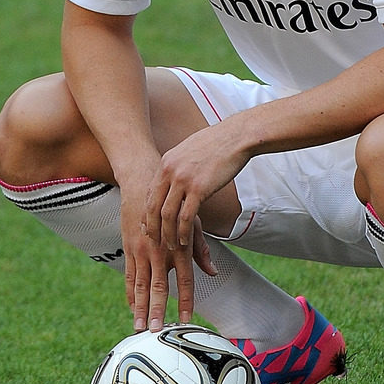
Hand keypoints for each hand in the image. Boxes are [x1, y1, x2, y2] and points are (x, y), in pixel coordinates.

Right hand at [122, 193, 217, 333]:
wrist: (143, 184)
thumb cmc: (174, 205)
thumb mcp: (192, 222)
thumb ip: (201, 250)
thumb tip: (213, 272)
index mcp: (178, 245)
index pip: (185, 279)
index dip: (186, 300)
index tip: (187, 319)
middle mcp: (160, 251)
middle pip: (159, 287)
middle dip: (159, 310)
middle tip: (158, 331)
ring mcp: (142, 251)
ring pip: (141, 286)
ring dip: (141, 308)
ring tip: (140, 327)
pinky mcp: (129, 249)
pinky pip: (129, 276)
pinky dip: (130, 294)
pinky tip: (132, 309)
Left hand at [146, 123, 249, 252]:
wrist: (236, 136)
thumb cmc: (217, 142)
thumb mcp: (189, 150)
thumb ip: (179, 164)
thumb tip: (176, 176)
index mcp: (166, 162)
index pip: (149, 193)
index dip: (146, 213)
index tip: (147, 227)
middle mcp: (170, 171)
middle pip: (153, 207)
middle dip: (152, 228)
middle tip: (153, 242)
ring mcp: (183, 180)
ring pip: (167, 215)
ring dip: (167, 234)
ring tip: (170, 247)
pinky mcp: (199, 189)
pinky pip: (186, 217)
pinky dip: (183, 232)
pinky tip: (185, 242)